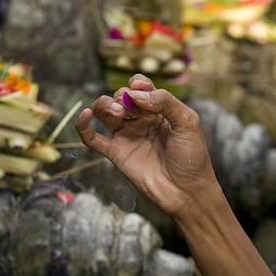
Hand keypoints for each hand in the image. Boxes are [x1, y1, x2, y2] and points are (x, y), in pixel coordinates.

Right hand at [74, 74, 217, 218]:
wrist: (186, 191)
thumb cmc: (192, 157)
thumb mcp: (188, 122)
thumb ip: (165, 102)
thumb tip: (136, 93)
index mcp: (160, 110)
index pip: (140, 86)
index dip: (137, 83)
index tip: (140, 87)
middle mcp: (141, 120)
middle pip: (120, 96)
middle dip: (122, 96)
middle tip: (131, 108)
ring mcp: (127, 136)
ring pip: (104, 111)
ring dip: (105, 105)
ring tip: (118, 114)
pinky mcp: (116, 153)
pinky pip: (92, 138)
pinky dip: (83, 125)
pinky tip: (85, 115)